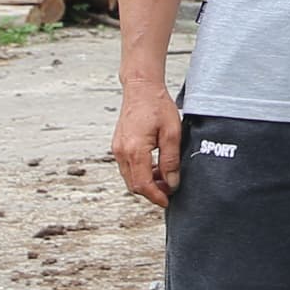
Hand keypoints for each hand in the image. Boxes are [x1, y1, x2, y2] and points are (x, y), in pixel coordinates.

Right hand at [114, 79, 185, 208]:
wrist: (141, 88)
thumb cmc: (157, 106)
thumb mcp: (172, 133)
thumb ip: (171, 160)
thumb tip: (172, 182)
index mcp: (135, 150)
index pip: (143, 185)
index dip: (156, 196)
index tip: (167, 201)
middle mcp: (122, 152)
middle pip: (134, 185)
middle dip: (152, 192)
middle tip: (169, 190)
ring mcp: (117, 149)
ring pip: (130, 177)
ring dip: (146, 182)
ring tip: (165, 177)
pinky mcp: (118, 146)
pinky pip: (127, 167)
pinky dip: (140, 172)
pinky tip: (155, 167)